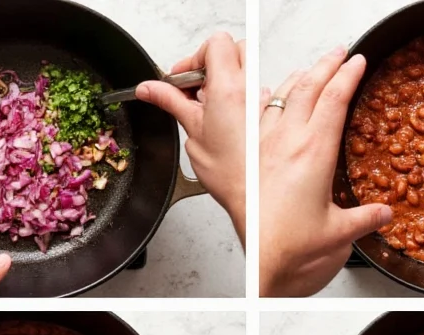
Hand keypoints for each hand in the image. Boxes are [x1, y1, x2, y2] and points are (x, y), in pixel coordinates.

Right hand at [136, 33, 245, 245]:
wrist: (258, 200)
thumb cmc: (230, 176)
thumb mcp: (192, 133)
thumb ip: (171, 102)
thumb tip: (149, 88)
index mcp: (229, 88)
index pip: (216, 44)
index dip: (196, 57)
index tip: (185, 79)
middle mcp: (251, 90)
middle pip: (236, 49)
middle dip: (216, 61)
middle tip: (199, 88)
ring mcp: (265, 102)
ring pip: (250, 70)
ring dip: (231, 80)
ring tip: (215, 106)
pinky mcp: (274, 116)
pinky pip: (263, 92)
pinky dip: (247, 96)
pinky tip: (235, 118)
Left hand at [259, 48, 391, 296]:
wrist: (261, 261)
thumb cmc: (293, 248)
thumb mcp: (339, 232)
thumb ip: (365, 219)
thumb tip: (384, 213)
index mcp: (314, 153)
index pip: (335, 99)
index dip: (348, 75)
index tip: (357, 61)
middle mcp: (285, 142)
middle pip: (307, 86)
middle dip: (325, 64)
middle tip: (338, 54)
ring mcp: (260, 145)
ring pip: (278, 95)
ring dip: (295, 77)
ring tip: (308, 70)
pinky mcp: (240, 155)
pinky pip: (247, 115)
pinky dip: (258, 100)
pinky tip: (264, 96)